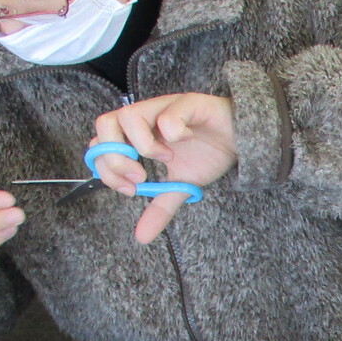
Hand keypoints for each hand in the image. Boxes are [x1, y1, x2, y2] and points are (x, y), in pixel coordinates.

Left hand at [91, 93, 235, 242]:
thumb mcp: (179, 187)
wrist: (242, 139)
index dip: (108, 169)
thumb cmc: (208, 154)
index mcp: (137, 134)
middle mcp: (145, 117)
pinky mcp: (185, 103)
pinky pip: (167, 115)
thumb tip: (141, 237)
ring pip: (129, 116)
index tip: (130, 189)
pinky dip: (174, 133)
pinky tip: (188, 140)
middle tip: (140, 176)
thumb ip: (159, 208)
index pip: (99, 145)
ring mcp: (162, 108)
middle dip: (116, 157)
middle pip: (104, 124)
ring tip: (166, 157)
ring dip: (144, 145)